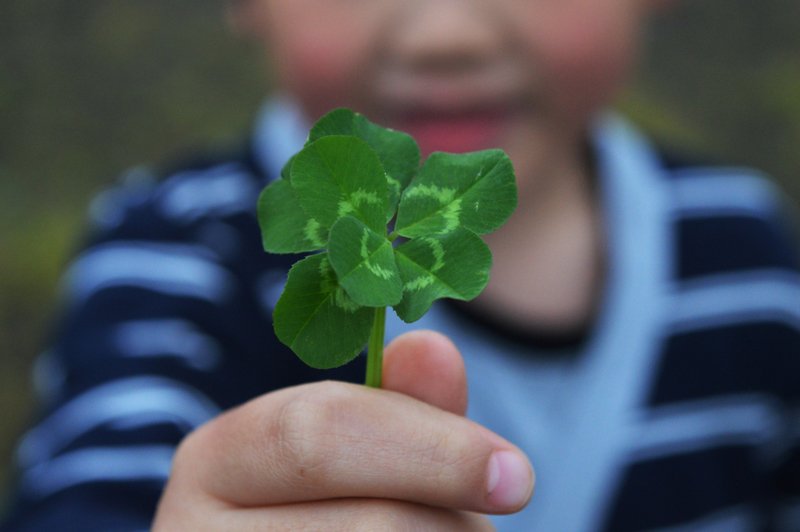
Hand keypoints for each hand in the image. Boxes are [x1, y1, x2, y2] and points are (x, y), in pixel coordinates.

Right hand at [152, 330, 533, 530]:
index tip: (516, 475)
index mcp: (215, 460)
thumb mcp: (358, 455)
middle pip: (371, 525)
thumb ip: (398, 408)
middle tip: (485, 522)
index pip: (319, 436)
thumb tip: (433, 345)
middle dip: (447, 522)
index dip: (430, 451)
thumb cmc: (329, 514)